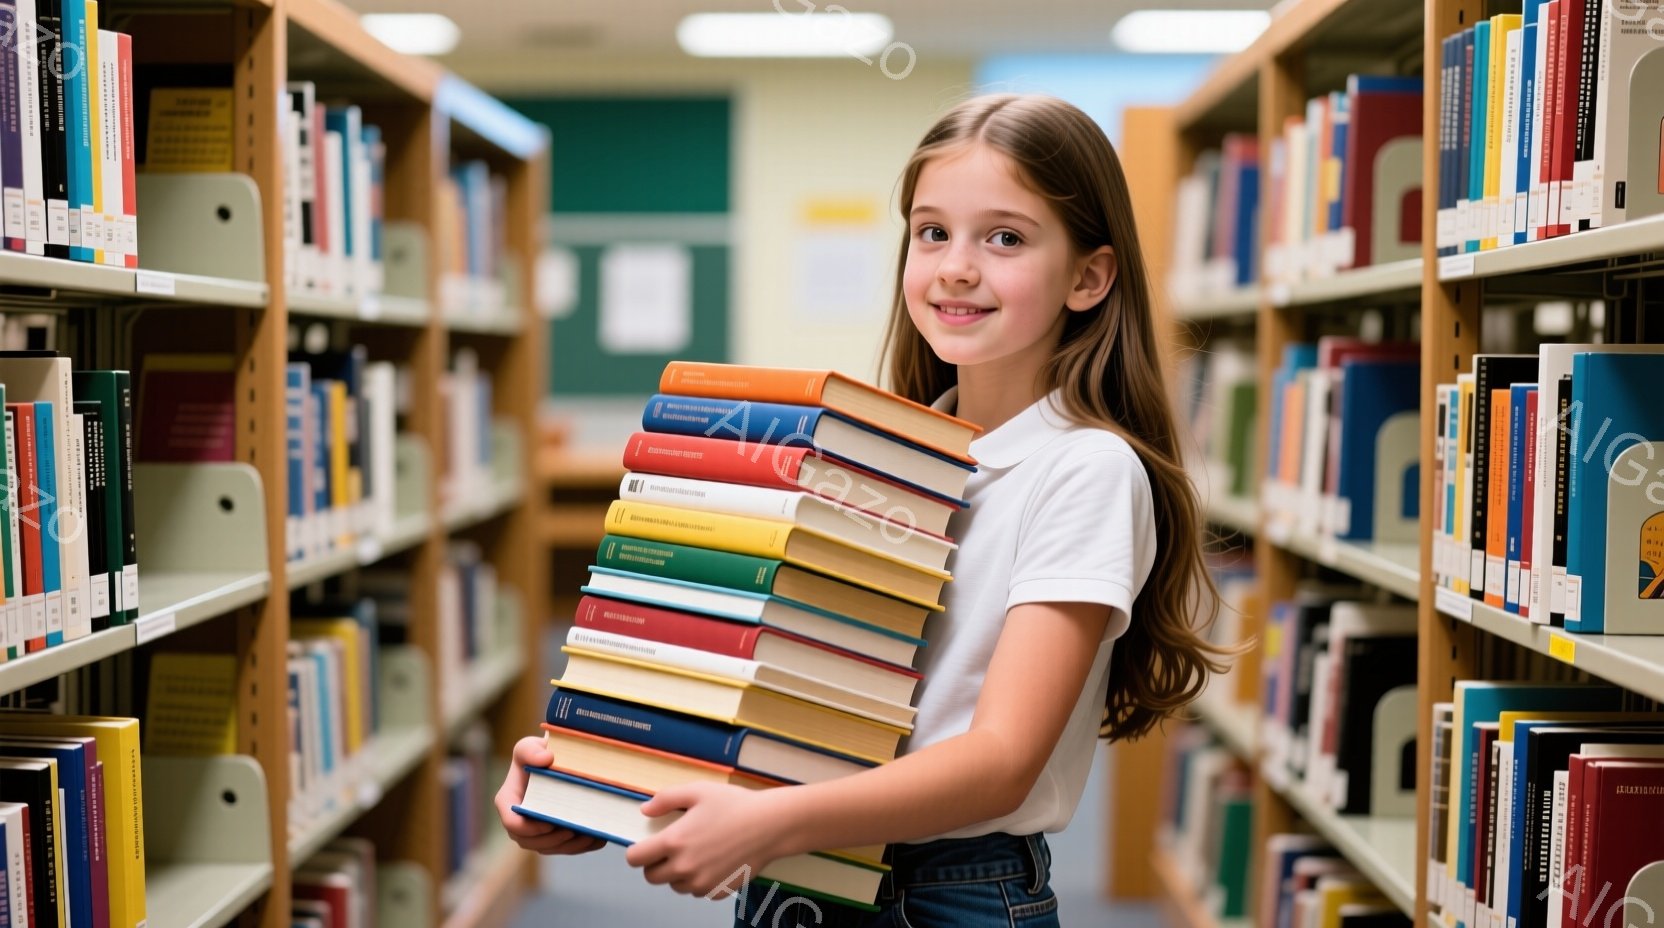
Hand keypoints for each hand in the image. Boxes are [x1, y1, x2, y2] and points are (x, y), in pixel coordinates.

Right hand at [495, 735, 607, 855]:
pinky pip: (566, 849)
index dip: (529, 828)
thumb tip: (546, 758)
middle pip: (531, 842)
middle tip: (573, 830)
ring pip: (551, 848)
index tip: (549, 823)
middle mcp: (519, 822)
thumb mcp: (529, 746)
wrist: (554, 761)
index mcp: (508, 802)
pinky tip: (598, 837)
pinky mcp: (554, 837)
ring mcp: (536, 832)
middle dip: (553, 840)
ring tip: (590, 833)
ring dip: (570, 846)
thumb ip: (531, 750)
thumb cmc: (538, 753)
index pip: (512, 823)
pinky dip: (582, 846)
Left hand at [624, 782, 789, 898]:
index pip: (635, 859)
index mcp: (674, 842)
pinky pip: (698, 891)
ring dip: (678, 874)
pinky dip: (700, 880)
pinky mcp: (718, 891)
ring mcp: (702, 883)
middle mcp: (684, 867)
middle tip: (672, 849)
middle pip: (652, 877)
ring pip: (675, 886)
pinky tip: (714, 861)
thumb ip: (666, 799)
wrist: (770, 825)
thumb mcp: (698, 791)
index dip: (637, 852)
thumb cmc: (735, 805)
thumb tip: (645, 810)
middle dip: (655, 864)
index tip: (646, 846)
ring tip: (697, 853)